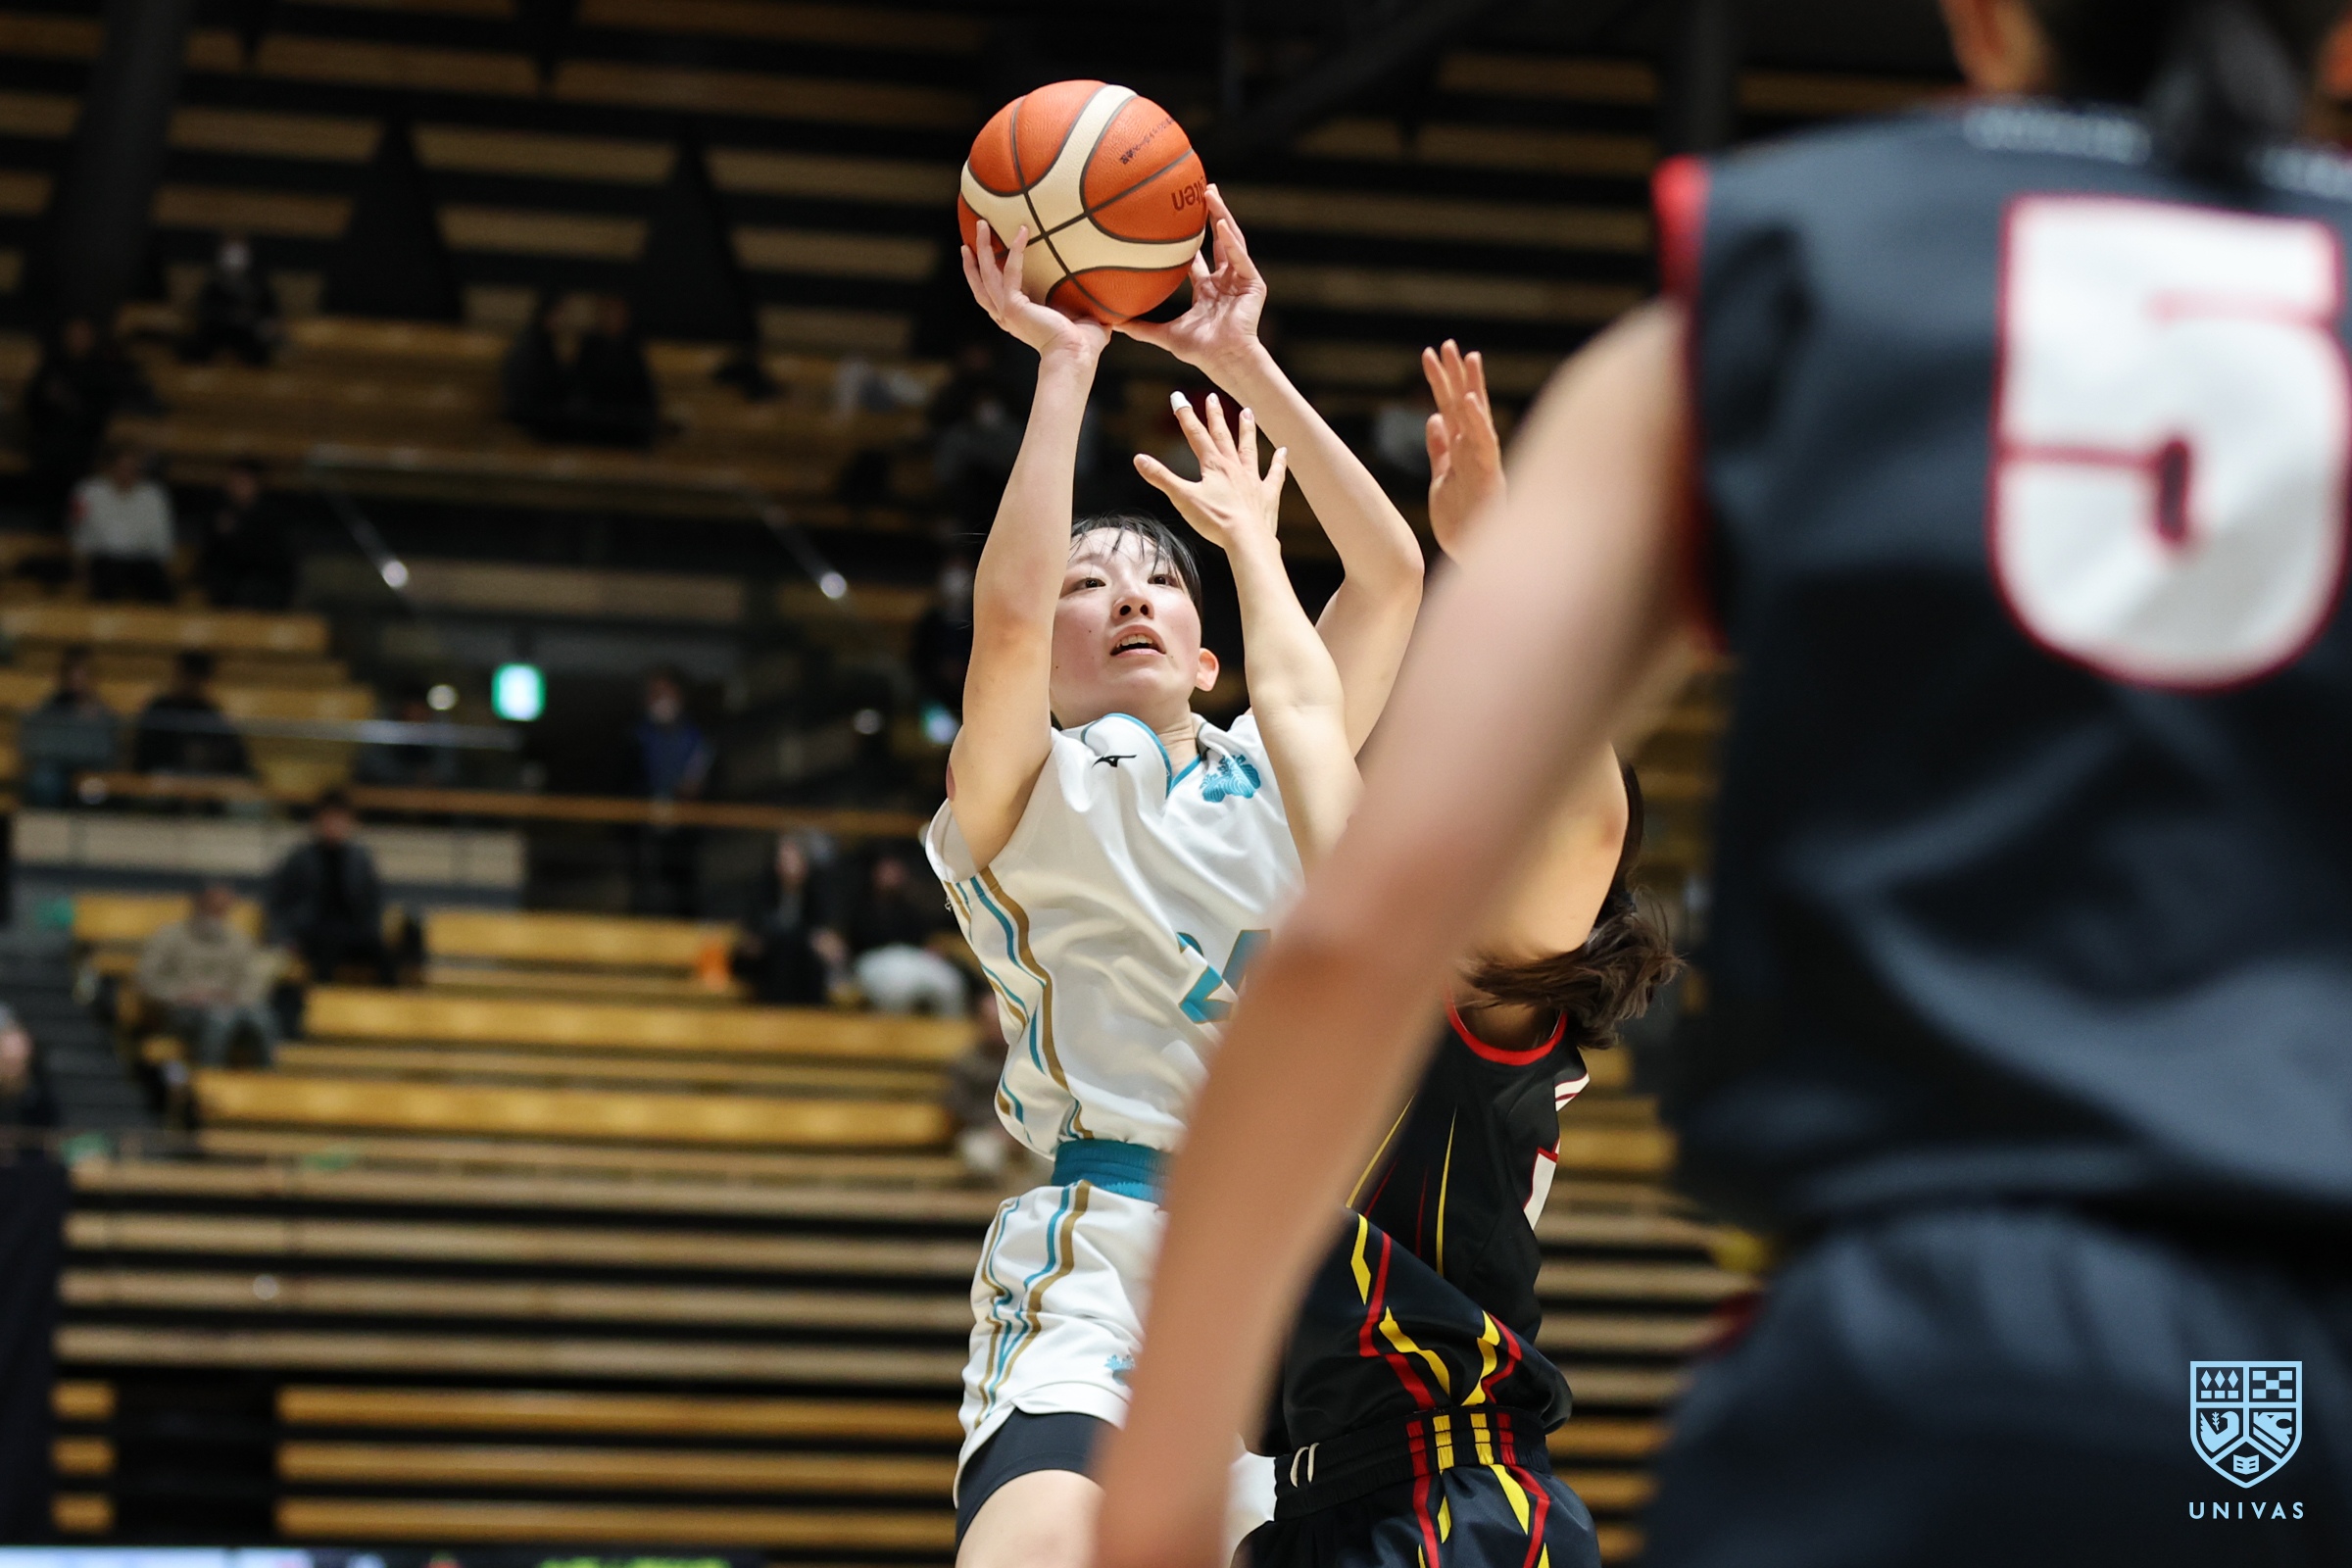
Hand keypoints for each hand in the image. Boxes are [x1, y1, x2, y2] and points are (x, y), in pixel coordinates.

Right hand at [961, 219, 1109, 361]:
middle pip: (981, 282)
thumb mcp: (1082, 317)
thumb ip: (1084, 304)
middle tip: (975, 232)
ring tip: (980, 224)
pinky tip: (1023, 231)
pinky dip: (1016, 250)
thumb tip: (1105, 294)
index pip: (994, 294)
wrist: (1076, 358)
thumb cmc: (1083, 345)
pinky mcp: (1014, 306)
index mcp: (1018, 320)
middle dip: (975, 257)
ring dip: (981, 248)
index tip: (982, 256)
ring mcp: (1007, 311)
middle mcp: (1007, 316)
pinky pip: (1010, 271)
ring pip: (986, 274)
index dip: (985, 274)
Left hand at [1117, 186, 1264, 373]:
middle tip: (1201, 191)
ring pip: (1232, 240)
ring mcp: (1240, 280)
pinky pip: (1241, 257)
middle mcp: (1225, 281)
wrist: (1224, 360)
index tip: (1177, 219)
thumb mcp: (1165, 335)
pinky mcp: (1253, 283)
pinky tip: (1221, 224)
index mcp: (1207, 290)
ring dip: (1222, 216)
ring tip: (1211, 194)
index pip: (1197, 258)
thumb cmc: (1200, 352)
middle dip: (1211, 214)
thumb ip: (1141, 328)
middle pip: (1218, 240)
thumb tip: (1112, 323)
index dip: (1189, 239)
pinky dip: (1232, 241)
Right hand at [1134, 392, 1287, 552]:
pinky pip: (1275, 474)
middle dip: (1215, 416)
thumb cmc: (1214, 520)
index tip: (1177, 397)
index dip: (1185, 415)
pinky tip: (1283, 451)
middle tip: (1212, 397)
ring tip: (1247, 411)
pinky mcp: (1267, 495)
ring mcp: (1253, 480)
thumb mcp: (1182, 498)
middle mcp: (1234, 467)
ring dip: (1247, 430)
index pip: (1196, 435)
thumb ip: (1161, 477)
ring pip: (1249, 449)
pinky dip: (1279, 462)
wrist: (1247, 539)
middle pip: (1222, 436)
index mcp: (1213, 466)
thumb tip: (1138, 459)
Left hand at [1423, 339, 1504, 555]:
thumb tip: (1434, 420)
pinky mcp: (1488, 479)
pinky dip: (1477, 423)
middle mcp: (1476, 452)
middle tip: (1447, 344)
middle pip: (1465, 406)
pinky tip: (1469, 400)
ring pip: (1478, 420)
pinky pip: (1484, 447)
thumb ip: (1440, 449)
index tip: (1432, 354)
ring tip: (1466, 357)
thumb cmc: (1463, 522)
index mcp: (1464, 451)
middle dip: (1456, 375)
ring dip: (1472, 388)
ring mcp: (1484, 464)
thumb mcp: (1443, 479)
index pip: (1452, 409)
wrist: (1478, 559)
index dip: (1443, 382)